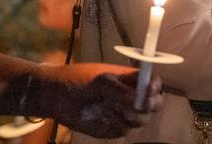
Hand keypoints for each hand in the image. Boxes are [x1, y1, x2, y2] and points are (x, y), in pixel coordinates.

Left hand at [32, 63, 161, 137]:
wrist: (56, 96)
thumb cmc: (79, 80)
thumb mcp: (100, 80)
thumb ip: (120, 89)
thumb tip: (137, 101)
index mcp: (131, 80)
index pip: (154, 83)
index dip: (155, 88)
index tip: (148, 91)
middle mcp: (131, 97)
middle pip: (154, 105)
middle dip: (149, 106)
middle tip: (140, 106)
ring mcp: (123, 113)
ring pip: (140, 120)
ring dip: (128, 115)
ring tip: (110, 108)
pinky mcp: (112, 128)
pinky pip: (122, 130)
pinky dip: (113, 125)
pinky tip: (100, 117)